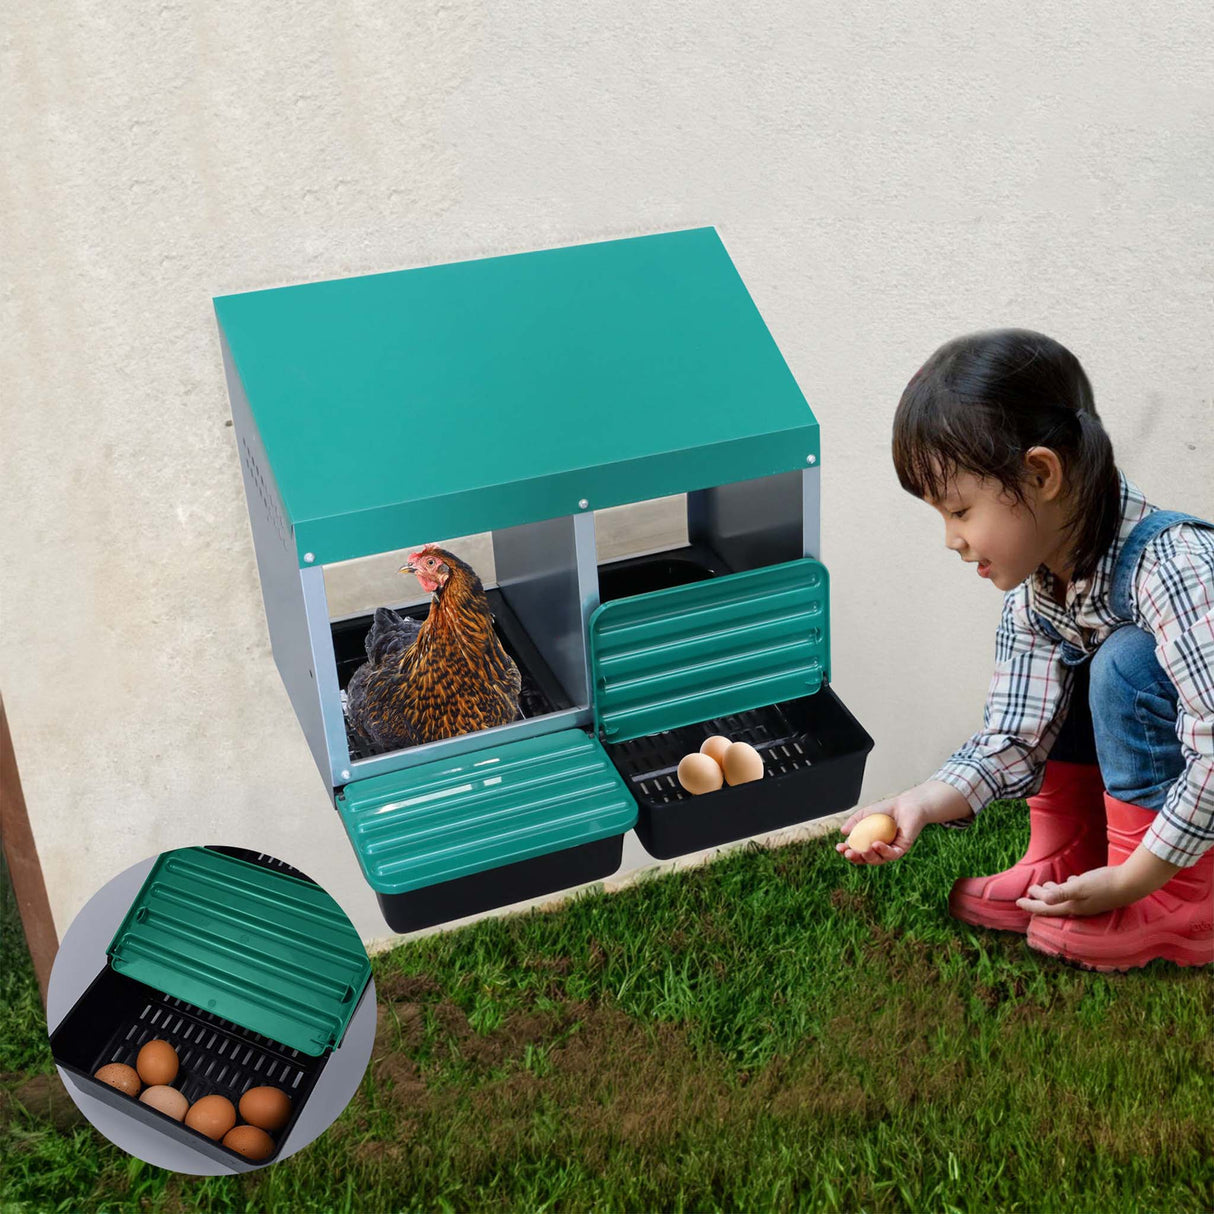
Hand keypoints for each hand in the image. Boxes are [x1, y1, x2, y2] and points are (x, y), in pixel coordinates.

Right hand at [835, 795, 925, 865]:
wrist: (906, 805)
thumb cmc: (886, 809)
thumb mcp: (865, 814)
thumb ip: (854, 822)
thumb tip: (843, 832)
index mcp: (868, 842)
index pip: (855, 850)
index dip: (846, 851)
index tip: (839, 847)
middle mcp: (878, 849)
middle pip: (865, 859)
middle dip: (855, 858)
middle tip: (848, 853)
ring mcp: (889, 851)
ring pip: (878, 860)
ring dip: (869, 857)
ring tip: (863, 851)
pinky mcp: (901, 850)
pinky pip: (891, 854)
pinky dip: (883, 850)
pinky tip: (876, 844)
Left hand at [1015, 865, 1133, 916]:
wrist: (1131, 883)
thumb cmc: (1104, 884)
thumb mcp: (1080, 886)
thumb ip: (1062, 893)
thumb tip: (1044, 900)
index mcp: (1072, 907)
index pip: (1046, 908)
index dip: (1031, 905)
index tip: (1017, 902)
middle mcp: (1079, 907)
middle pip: (1054, 903)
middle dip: (1039, 898)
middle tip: (1029, 890)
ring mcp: (1088, 902)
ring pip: (1065, 898)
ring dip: (1053, 892)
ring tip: (1044, 886)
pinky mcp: (1095, 894)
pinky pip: (1077, 892)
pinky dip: (1068, 887)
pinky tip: (1068, 880)